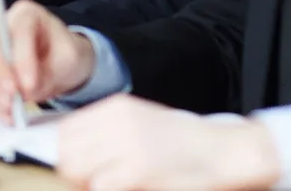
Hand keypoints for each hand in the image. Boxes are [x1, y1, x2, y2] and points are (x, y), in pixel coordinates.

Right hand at [0, 0, 94, 122]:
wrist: (58, 62)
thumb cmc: (63, 54)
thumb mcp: (68, 60)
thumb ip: (50, 73)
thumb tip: (26, 92)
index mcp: (27, 14)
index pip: (19, 31)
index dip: (22, 59)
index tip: (30, 85)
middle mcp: (1, 23)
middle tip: (12, 98)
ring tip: (9, 110)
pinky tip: (4, 113)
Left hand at [57, 94, 280, 190]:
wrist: (225, 151)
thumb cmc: (184, 144)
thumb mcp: (141, 123)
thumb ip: (108, 133)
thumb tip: (73, 153)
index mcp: (115, 108)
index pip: (65, 131)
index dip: (66, 155)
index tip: (78, 169)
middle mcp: (116, 122)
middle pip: (66, 151)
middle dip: (73, 173)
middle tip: (93, 184)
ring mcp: (127, 145)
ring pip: (77, 169)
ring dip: (87, 185)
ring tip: (110, 186)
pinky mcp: (138, 170)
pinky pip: (100, 186)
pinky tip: (126, 190)